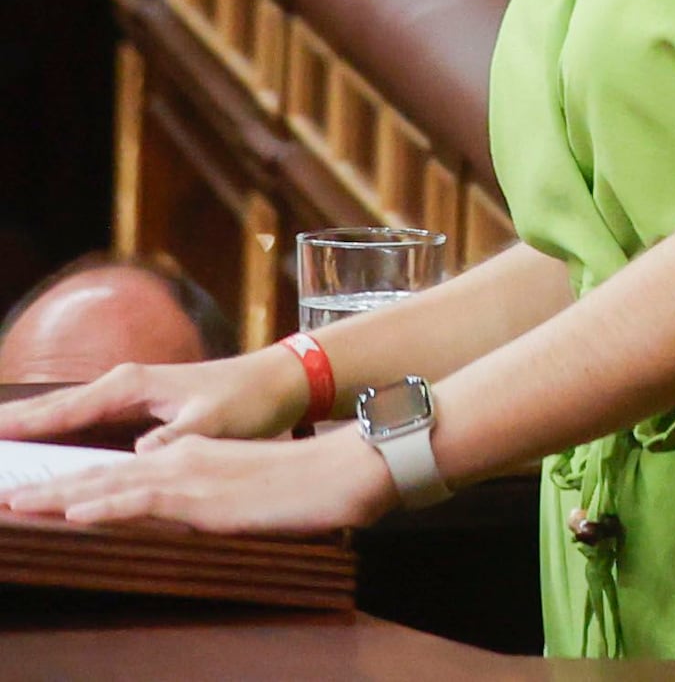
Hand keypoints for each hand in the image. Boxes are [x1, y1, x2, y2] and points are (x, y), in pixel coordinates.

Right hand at [0, 348, 305, 449]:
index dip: (24, 425)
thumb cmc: (248, 400)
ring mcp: (128, 393)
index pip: (64, 410)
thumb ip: (174, 437)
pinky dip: (56, 426)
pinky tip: (40, 440)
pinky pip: (83, 418)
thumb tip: (136, 455)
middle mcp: (123, 385)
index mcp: (131, 386)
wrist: (278, 380)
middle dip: (13, 421)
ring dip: (29, 424)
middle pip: (54, 407)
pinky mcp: (137, 405)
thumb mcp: (212, 420)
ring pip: (65, 411)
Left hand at [0, 423, 392, 535]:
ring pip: (107, 487)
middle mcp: (181, 460)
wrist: (343, 472)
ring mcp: (190, 476)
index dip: (71, 486)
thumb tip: (185, 507)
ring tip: (15, 505)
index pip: (117, 475)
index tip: (33, 496)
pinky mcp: (202, 496)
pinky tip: (72, 514)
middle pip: (99, 478)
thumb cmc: (305, 486)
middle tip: (4, 496)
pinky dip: (102, 508)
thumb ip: (207, 497)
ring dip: (55, 498)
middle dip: (46, 489)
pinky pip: (140, 502)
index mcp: (191, 458)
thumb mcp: (244, 490)